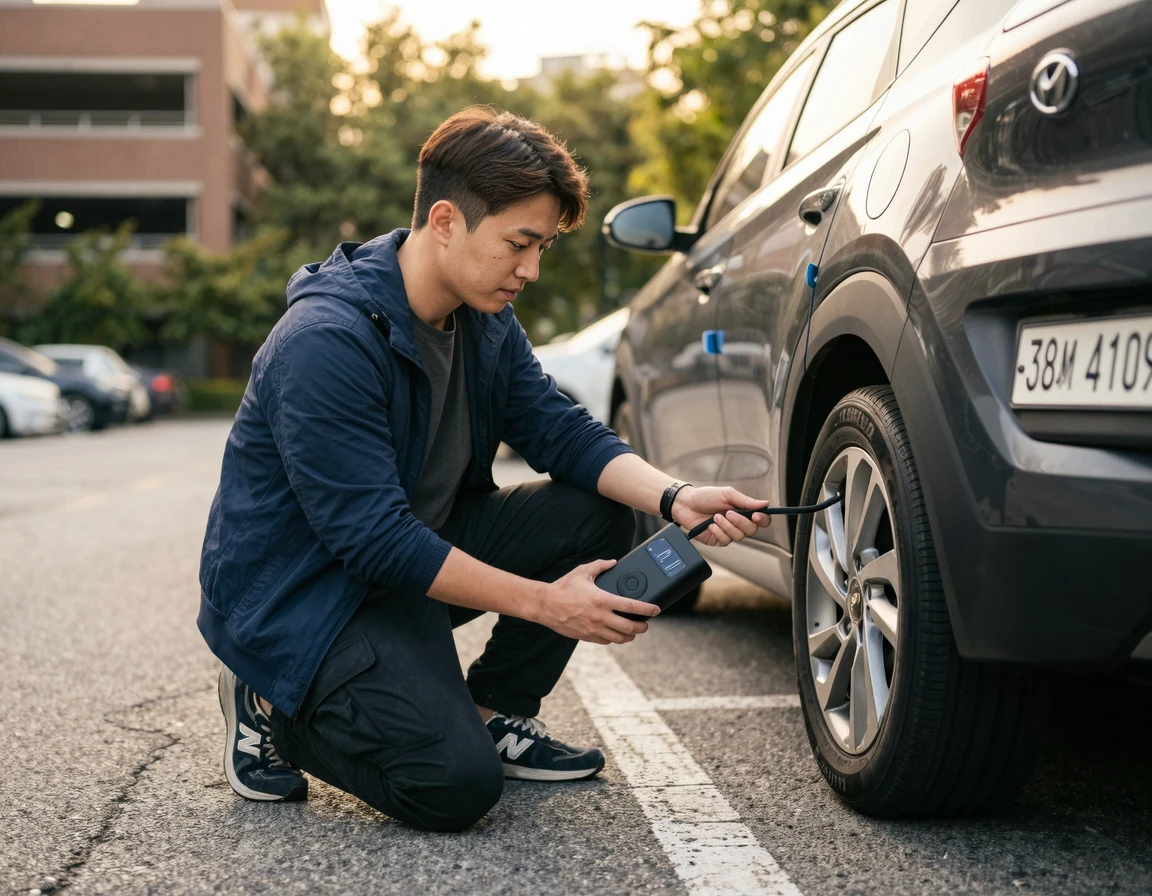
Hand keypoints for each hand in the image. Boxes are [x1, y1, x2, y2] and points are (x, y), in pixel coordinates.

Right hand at [537, 558, 658, 644]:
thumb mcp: (582, 572)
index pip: (631, 607)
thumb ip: (600, 566)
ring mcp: (594, 628)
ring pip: (620, 638)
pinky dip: (615, 638)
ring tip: (633, 631)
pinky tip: (616, 633)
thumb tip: (613, 562)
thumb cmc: (563, 587)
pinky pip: (607, 641)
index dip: (647, 609)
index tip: (656, 609)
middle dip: (642, 627)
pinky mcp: (587, 636)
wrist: (545, 605)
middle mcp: (600, 616)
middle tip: (645, 623)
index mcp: (602, 599)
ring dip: (630, 636)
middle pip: (630, 628)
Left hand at [671, 485, 771, 546]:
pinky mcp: (718, 540)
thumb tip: (765, 504)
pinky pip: (725, 541)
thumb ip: (745, 501)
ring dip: (727, 526)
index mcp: (743, 511)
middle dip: (741, 522)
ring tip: (715, 517)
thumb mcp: (727, 494)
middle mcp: (738, 523)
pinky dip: (718, 532)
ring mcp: (728, 533)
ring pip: (738, 536)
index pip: (761, 520)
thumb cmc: (706, 497)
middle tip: (728, 513)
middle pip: (752, 530)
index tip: (756, 516)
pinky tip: (710, 525)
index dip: (763, 519)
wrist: (686, 504)